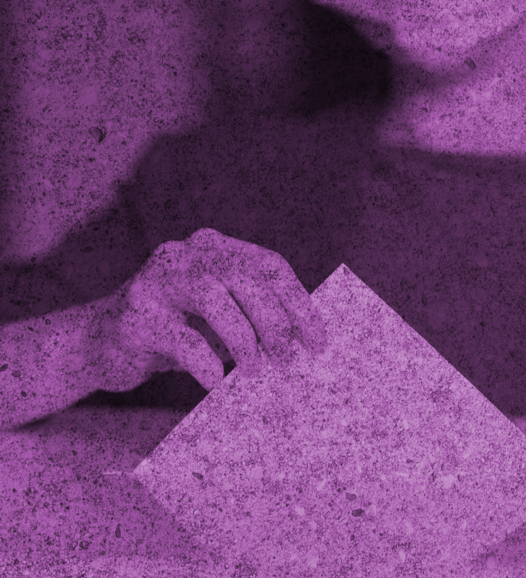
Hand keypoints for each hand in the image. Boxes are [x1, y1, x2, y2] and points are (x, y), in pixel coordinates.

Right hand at [94, 228, 326, 391]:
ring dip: (242, 339)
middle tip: (287, 360)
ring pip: (212, 297)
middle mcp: (186, 253)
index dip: (298, 303)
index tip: (317, 342)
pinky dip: (205, 362)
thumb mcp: (221, 316)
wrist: (103, 343)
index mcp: (215, 248)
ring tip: (255, 372)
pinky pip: (181, 337)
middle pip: (244, 278)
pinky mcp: (134, 312)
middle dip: (274, 322)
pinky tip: (215, 382)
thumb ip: (255, 317)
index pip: (270, 266)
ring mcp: (156, 278)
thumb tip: (303, 344)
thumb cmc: (176, 331)